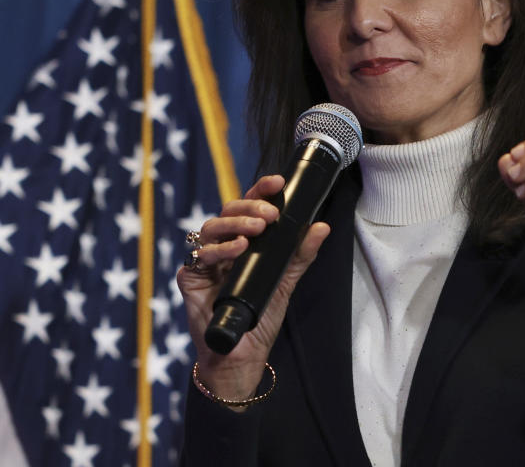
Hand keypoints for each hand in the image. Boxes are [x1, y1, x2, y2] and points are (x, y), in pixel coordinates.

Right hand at [176, 175, 329, 403]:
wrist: (243, 355)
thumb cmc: (261, 317)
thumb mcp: (286, 281)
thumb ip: (301, 254)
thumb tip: (321, 226)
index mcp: (244, 241)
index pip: (250, 208)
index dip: (260, 191)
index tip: (278, 182)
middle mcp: (223, 246)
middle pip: (228, 212)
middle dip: (249, 208)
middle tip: (269, 216)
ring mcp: (206, 262)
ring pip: (210, 228)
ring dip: (233, 225)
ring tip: (255, 232)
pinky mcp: (191, 279)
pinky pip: (197, 257)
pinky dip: (216, 251)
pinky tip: (235, 252)